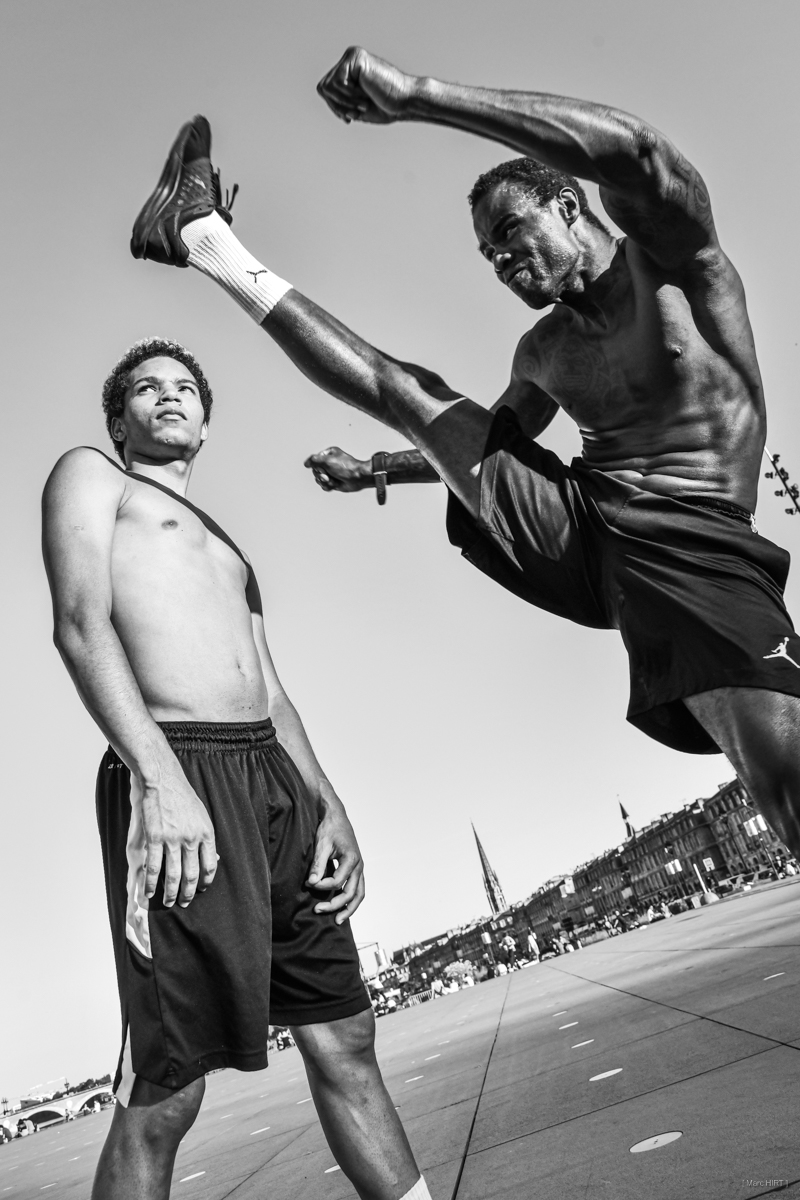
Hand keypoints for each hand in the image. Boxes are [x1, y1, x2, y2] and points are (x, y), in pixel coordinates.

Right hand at [141, 768, 217, 908]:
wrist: (163, 780)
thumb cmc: (182, 796)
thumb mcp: (202, 815)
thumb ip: (206, 837)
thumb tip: (214, 858)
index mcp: (206, 832)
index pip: (210, 865)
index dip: (206, 880)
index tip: (201, 888)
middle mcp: (191, 838)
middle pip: (191, 874)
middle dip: (188, 892)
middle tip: (184, 902)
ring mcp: (172, 839)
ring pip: (173, 875)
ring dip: (170, 893)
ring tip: (168, 902)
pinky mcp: (154, 838)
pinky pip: (153, 866)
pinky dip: (151, 883)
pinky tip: (150, 892)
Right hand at [304, 447, 371, 492]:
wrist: (358, 478)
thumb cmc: (346, 467)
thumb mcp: (328, 460)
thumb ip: (314, 460)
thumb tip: (306, 463)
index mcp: (328, 454)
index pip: (314, 461)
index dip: (317, 467)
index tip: (324, 468)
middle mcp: (329, 463)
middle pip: (315, 471)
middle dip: (321, 476)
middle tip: (328, 476)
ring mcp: (331, 472)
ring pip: (319, 479)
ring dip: (325, 482)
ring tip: (333, 481)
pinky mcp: (333, 481)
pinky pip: (324, 486)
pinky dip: (328, 486)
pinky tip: (335, 484)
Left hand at [307, 791, 364, 923]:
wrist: (336, 816)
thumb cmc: (329, 828)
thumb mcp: (321, 844)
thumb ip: (318, 864)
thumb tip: (312, 882)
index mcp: (352, 858)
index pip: (337, 882)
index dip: (321, 886)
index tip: (308, 884)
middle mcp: (359, 865)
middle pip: (351, 893)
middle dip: (334, 904)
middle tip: (317, 910)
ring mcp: (359, 868)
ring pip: (359, 894)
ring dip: (348, 909)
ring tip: (337, 921)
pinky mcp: (356, 869)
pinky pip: (357, 889)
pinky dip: (350, 901)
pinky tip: (341, 908)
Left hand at [317, 46, 416, 124]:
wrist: (405, 103)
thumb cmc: (387, 107)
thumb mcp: (356, 107)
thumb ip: (339, 100)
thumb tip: (322, 90)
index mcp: (349, 70)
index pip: (326, 89)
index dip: (334, 107)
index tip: (350, 118)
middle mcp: (349, 59)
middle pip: (323, 88)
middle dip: (337, 106)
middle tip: (357, 113)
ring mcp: (352, 56)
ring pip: (328, 86)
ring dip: (344, 102)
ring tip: (363, 104)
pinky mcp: (356, 58)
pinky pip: (337, 83)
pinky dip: (349, 96)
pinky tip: (365, 96)